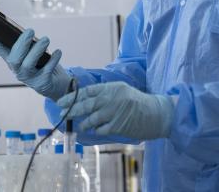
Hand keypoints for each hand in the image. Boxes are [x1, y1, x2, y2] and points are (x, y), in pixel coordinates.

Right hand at [0, 28, 70, 100]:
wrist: (57, 85)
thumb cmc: (42, 65)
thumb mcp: (32, 53)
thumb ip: (25, 43)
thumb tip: (20, 28)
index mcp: (13, 60)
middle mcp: (18, 70)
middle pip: (13, 59)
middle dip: (21, 44)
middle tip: (31, 30)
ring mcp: (30, 78)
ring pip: (28, 65)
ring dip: (37, 50)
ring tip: (46, 40)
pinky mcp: (42, 83)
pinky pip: (47, 70)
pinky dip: (53, 60)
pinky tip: (57, 52)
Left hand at [57, 81, 173, 139]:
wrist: (157, 113)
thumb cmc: (138, 102)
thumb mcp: (122, 91)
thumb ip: (105, 94)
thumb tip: (85, 99)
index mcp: (112, 88)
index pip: (87, 91)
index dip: (72, 97)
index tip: (61, 102)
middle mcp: (112, 98)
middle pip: (86, 104)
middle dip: (71, 109)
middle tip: (62, 113)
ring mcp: (115, 112)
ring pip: (91, 119)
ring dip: (84, 123)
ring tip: (80, 125)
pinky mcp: (118, 126)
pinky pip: (101, 129)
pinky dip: (96, 130)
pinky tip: (96, 130)